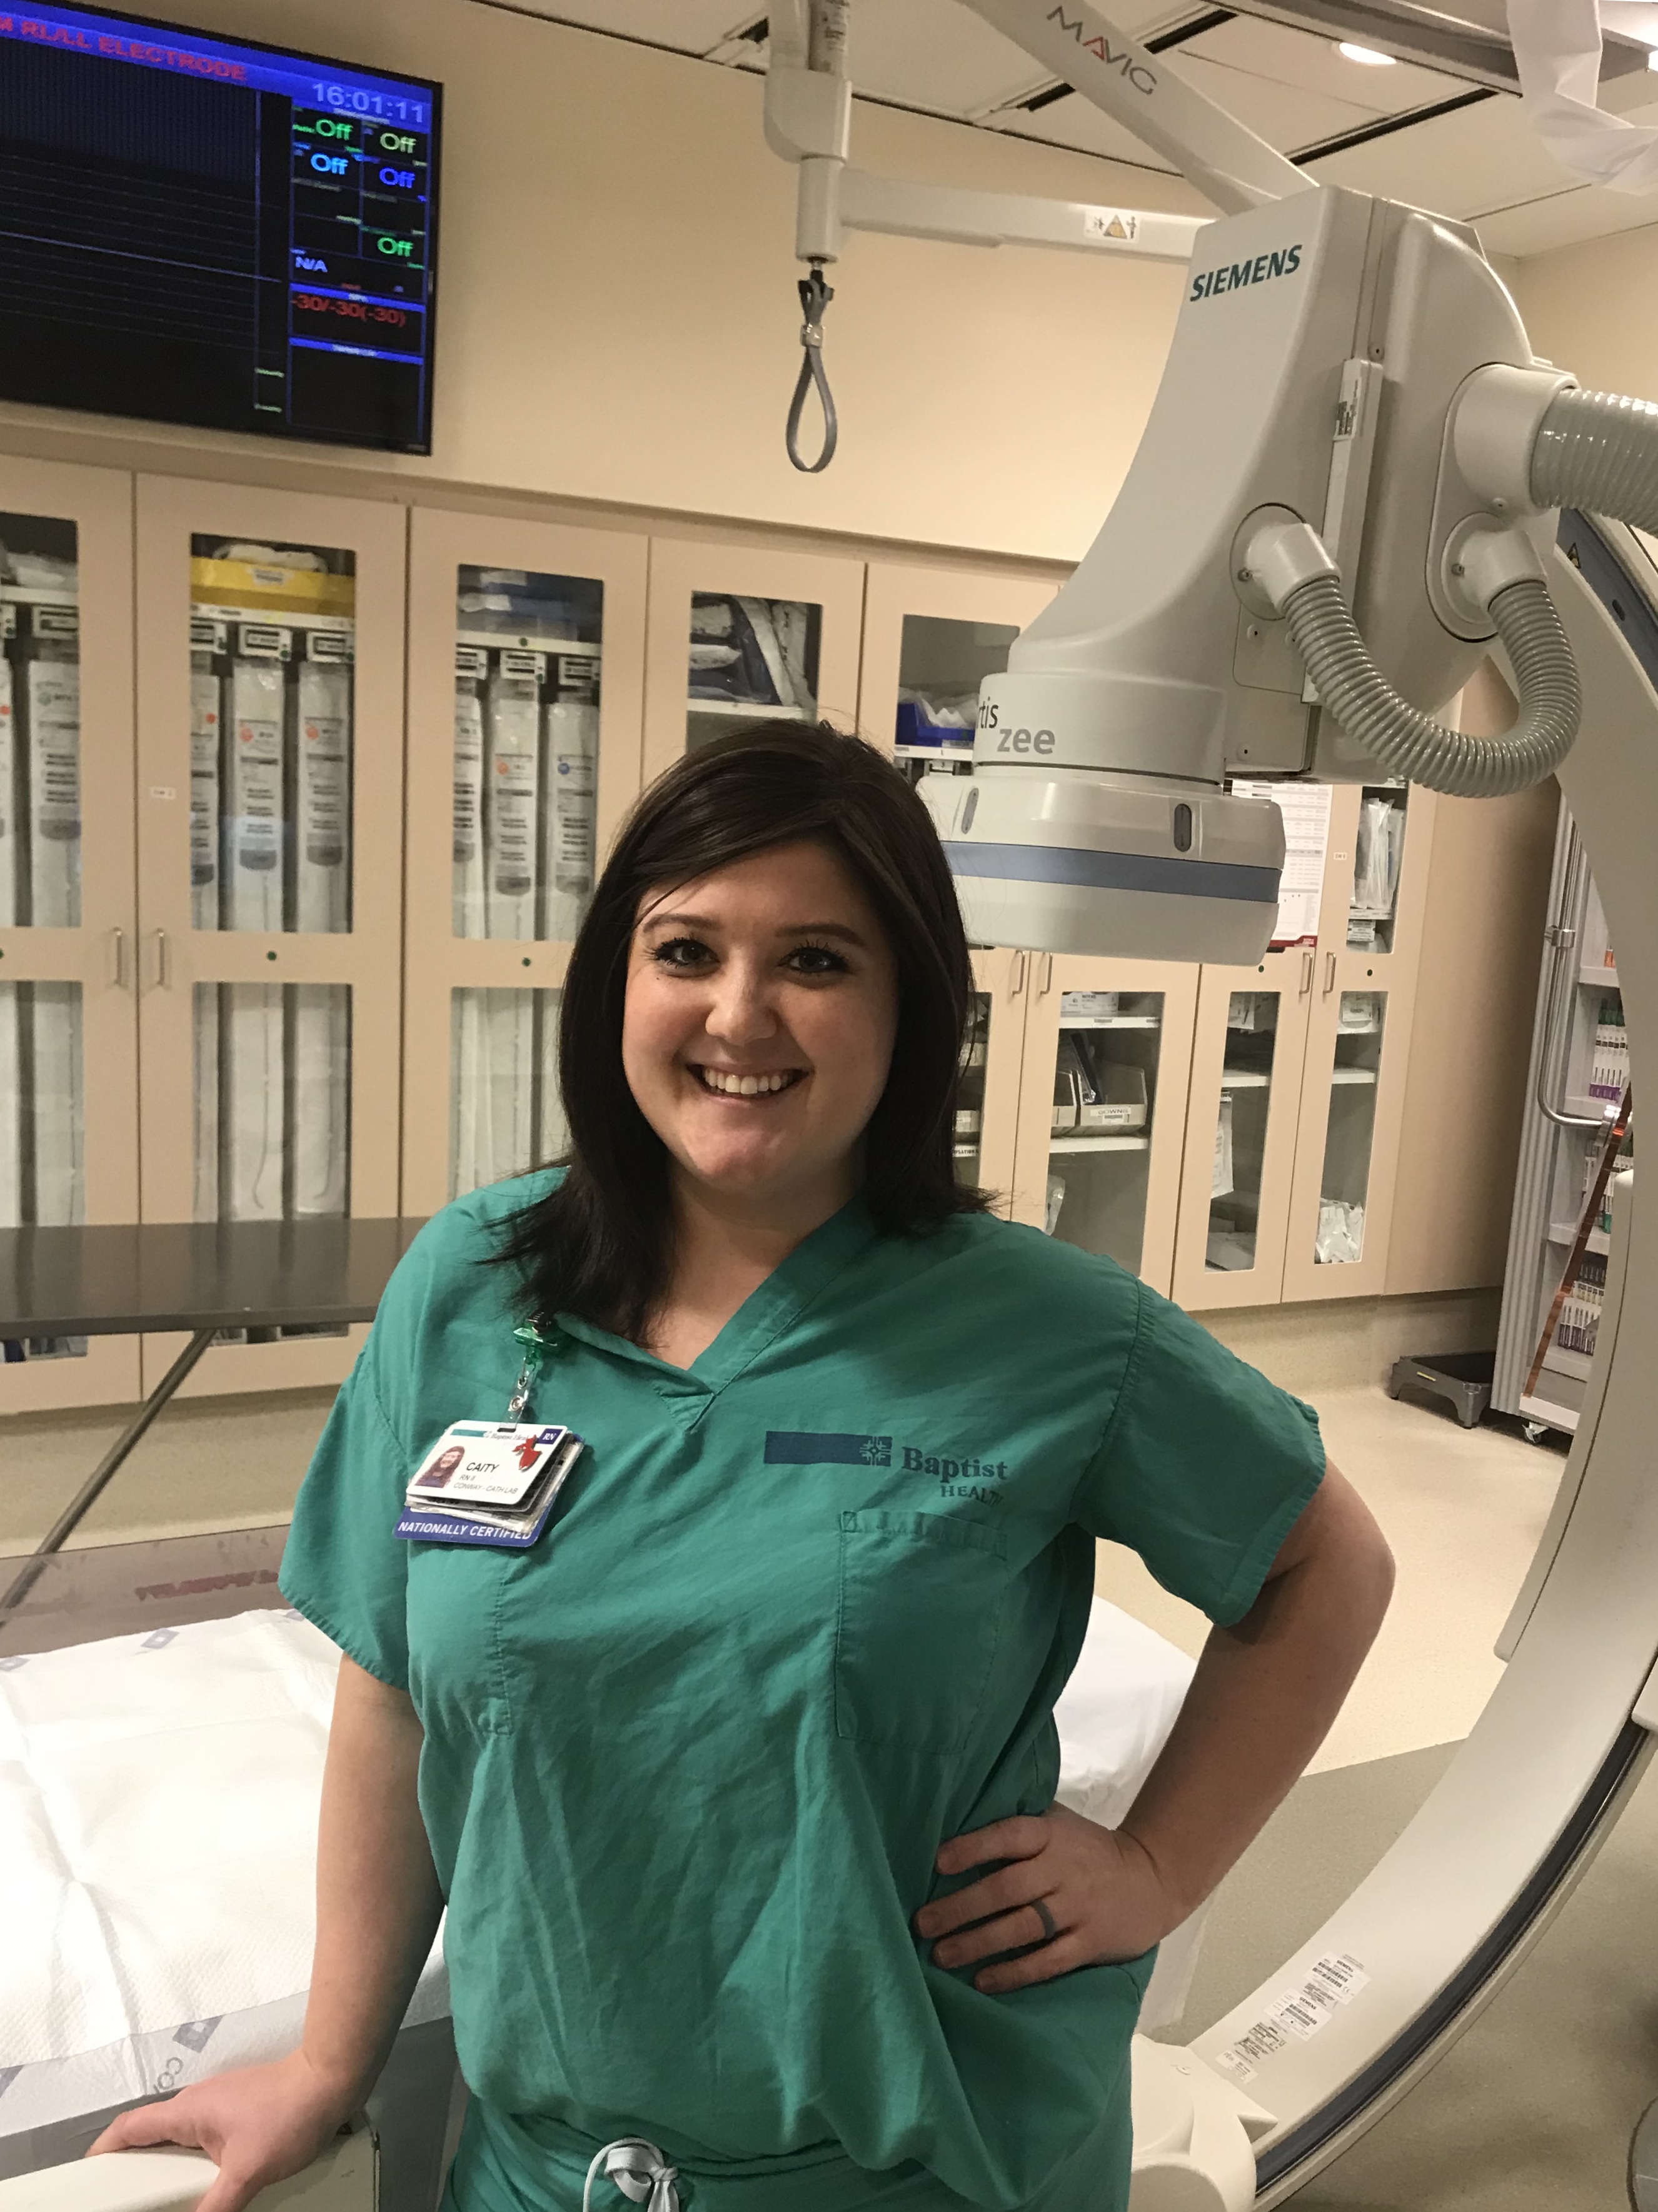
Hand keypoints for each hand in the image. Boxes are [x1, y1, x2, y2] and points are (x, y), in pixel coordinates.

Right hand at [87, 2050, 358, 2211]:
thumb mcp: (247, 2172)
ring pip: (180, 2139)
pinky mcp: (239, 2111)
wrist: (331, 2079)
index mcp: (187, 2112)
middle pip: (152, 2137)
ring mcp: (219, 2105)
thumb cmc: (289, 2113)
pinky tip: (207, 2184)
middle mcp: (197, 2104)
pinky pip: (204, 2138)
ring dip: (170, 2167)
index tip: (89, 2174)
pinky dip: (195, 2161)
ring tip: (168, 2199)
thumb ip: (215, 2208)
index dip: (104, 2150)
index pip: (130, 2127)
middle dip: (137, 2168)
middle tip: (131, 2200)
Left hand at [913, 1803, 1184, 1992]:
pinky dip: (1014, 1973)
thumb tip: (960, 1815)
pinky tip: (983, 1981)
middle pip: (1007, 1889)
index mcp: (1050, 1834)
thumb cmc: (1087, 1849)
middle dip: (962, 1907)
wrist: (1151, 1879)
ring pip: (1023, 1928)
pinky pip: (1048, 1962)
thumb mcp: (1058, 1822)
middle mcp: (1062, 1870)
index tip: (938, 1862)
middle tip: (923, 1923)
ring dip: (979, 1943)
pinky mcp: (1090, 1944)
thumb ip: (1019, 1821)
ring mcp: (1077, 1909)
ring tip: (941, 1956)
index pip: (1008, 1836)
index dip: (974, 1847)